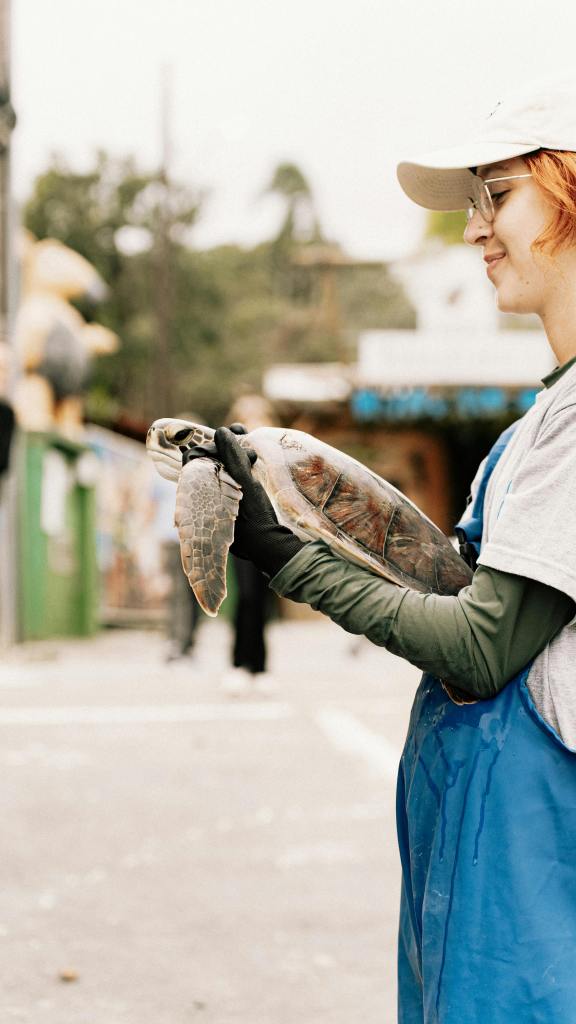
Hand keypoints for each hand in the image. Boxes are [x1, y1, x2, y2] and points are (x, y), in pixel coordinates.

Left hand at [214, 426, 303, 575]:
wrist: (268, 543)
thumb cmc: (252, 515)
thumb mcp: (243, 482)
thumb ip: (231, 456)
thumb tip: (222, 432)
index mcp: (199, 491)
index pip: (193, 457)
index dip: (210, 445)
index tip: (228, 441)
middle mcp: (206, 495)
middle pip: (209, 460)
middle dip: (226, 446)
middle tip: (243, 438)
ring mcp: (220, 498)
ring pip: (222, 468)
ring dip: (235, 452)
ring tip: (252, 448)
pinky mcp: (234, 503)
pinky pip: (232, 478)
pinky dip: (241, 465)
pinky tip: (253, 459)